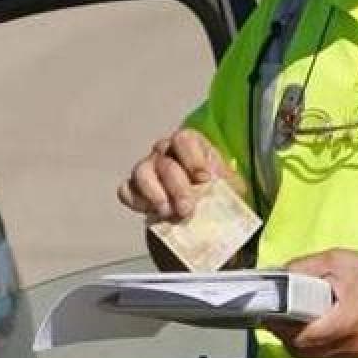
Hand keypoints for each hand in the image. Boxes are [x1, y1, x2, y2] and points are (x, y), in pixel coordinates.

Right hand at [116, 129, 238, 220]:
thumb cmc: (219, 196)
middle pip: (165, 161)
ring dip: (155, 194)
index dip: (193, 158)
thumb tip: (223, 188)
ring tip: (168, 213)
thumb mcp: (232, 188)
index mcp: (191, 146)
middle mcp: (165, 153)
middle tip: (187, 209)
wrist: (204, 219)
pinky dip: (137, 202)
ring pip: (141, 172)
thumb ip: (228, 185)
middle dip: (177, 187)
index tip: (204, 179)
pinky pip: (126, 191)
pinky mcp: (135, 190)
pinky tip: (152, 214)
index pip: (184, 139)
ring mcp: (148, 170)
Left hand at [267, 249, 357, 357]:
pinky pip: (330, 357)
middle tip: (278, 316)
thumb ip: (304, 267)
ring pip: (315, 357)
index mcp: (346, 322)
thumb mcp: (336, 260)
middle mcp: (352, 344)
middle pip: (304, 352)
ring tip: (295, 319)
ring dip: (300, 342)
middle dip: (286, 336)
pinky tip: (316, 325)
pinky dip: (317, 345)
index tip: (269, 314)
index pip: (301, 338)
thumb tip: (279, 275)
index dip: (280, 327)